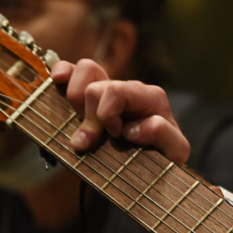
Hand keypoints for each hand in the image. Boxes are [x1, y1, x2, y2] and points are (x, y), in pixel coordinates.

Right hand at [51, 59, 189, 163]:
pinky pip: (73, 69)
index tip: (114, 136)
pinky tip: (56, 81)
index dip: (105, 115)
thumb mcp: (176, 151)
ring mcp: (110, 88)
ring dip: (74, 99)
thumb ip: (164, 136)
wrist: (157, 163)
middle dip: (88, 118)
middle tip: (94, 141)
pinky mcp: (93, 95)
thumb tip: (135, 127)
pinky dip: (62, 72)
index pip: (116, 91)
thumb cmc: (165, 154)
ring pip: (83, 70)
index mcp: (150, 97)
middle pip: (95, 87)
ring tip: (81, 122)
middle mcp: (130, 88)